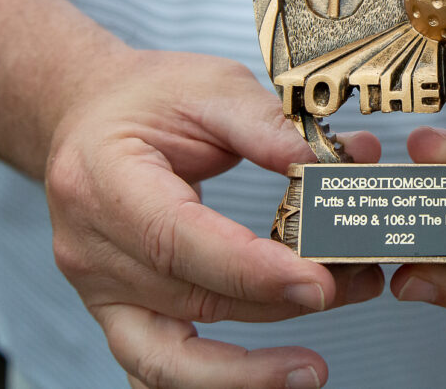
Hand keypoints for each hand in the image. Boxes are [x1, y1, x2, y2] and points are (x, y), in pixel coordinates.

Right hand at [45, 50, 383, 388]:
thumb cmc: (147, 98)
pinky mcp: (118, 312)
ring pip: (169, 358)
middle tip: (355, 287)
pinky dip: (211, 384)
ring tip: (313, 369)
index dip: (251, 270)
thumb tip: (336, 166)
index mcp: (104, 181)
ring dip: (247, 371)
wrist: (90, 115)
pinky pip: (157, 369)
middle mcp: (92, 249)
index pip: (179, 241)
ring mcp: (99, 291)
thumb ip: (268, 126)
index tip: (318, 281)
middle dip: (278, 306)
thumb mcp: (210, 87)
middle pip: (190, 300)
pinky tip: (265, 382)